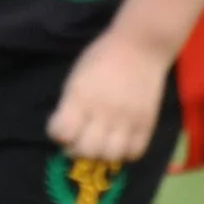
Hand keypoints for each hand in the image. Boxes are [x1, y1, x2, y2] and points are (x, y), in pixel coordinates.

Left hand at [47, 29, 172, 164]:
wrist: (140, 46)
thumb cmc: (101, 57)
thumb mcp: (76, 77)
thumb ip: (70, 105)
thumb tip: (65, 132)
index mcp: (80, 97)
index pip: (61, 133)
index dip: (57, 134)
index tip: (60, 129)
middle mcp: (102, 111)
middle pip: (85, 150)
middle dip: (76, 149)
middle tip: (78, 141)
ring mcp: (126, 119)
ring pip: (110, 156)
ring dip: (101, 154)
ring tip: (100, 144)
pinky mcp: (146, 123)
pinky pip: (134, 152)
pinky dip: (124, 153)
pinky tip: (119, 143)